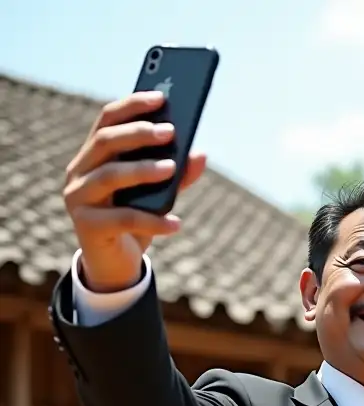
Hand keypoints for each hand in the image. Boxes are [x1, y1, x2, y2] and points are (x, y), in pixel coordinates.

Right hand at [63, 91, 206, 292]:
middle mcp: (79, 172)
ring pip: (110, 175)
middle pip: (105, 141)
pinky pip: (123, 218)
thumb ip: (176, 176)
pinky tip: (176, 223)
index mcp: (93, 157)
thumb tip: (201, 154)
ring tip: (172, 169)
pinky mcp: (88, 226)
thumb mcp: (157, 197)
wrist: (116, 266)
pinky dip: (153, 220)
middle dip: (139, 133)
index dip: (133, 106)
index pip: (107, 120)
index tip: (162, 97)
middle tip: (171, 132)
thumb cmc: (135, 224)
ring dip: (143, 169)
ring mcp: (79, 198)